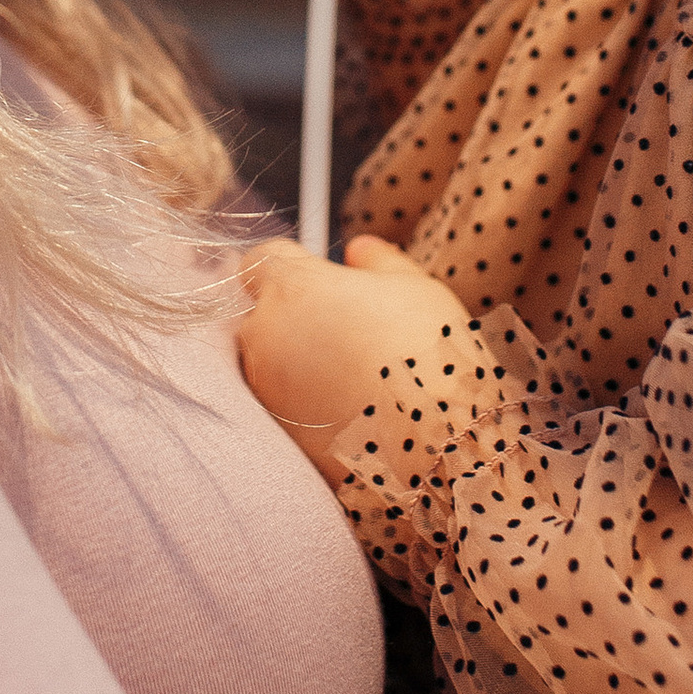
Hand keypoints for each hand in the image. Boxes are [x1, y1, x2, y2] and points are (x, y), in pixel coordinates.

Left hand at [237, 232, 463, 478]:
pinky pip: (282, 401)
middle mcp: (264, 333)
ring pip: (271, 359)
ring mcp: (265, 385)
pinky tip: (351, 408)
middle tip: (350, 330)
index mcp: (293, 286)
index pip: (261, 259)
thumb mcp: (414, 289)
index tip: (322, 279)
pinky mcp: (276, 430)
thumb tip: (358, 250)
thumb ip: (378, 261)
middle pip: (263, 311)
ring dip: (299, 360)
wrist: (431, 443)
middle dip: (296, 315)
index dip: (292, 266)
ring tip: (358, 375)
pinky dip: (305, 400)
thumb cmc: (426, 352)